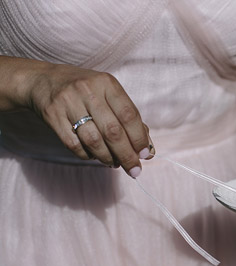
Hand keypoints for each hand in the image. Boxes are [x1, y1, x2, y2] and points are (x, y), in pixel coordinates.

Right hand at [27, 62, 153, 175]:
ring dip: (108, 158)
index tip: (145, 155)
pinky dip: (88, 155)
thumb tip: (148, 150)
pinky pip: (74, 144)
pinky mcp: (53, 116)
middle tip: (134, 169)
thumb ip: (130, 119)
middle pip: (112, 131)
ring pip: (94, 140)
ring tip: (114, 163)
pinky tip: (94, 156)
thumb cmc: (86, 92)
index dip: (139, 138)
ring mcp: (68, 103)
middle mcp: (88, 90)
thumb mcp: (109, 95)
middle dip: (126, 155)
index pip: (129, 115)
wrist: (42, 80)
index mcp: (107, 83)